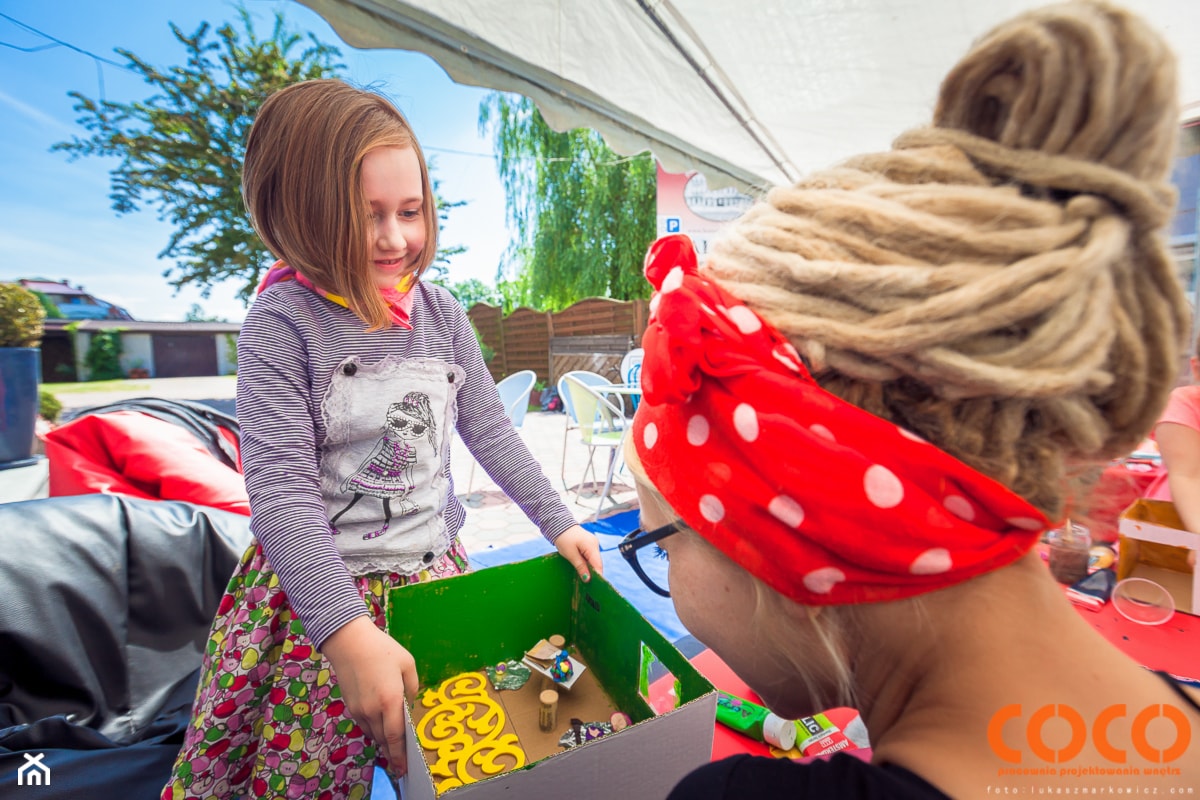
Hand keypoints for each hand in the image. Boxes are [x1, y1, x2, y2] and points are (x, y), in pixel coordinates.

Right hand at [321, 616, 418, 775]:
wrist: (349, 641)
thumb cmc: (382, 649)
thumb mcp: (407, 664)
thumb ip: (412, 689)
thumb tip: (410, 707)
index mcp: (390, 700)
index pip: (395, 736)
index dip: (400, 755)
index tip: (405, 768)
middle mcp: (373, 710)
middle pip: (384, 740)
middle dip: (393, 753)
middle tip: (402, 765)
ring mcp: (359, 709)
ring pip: (373, 734)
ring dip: (383, 742)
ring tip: (394, 747)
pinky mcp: (351, 706)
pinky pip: (365, 725)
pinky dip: (374, 730)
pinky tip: (381, 727)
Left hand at [554, 525, 603, 580]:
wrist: (559, 525)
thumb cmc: (564, 538)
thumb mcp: (570, 554)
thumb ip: (580, 566)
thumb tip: (587, 579)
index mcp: (592, 546)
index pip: (598, 564)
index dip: (597, 576)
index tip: (595, 587)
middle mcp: (595, 544)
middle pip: (597, 563)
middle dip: (593, 573)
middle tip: (588, 585)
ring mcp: (593, 544)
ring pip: (593, 560)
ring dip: (589, 568)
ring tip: (584, 578)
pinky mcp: (589, 544)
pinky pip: (590, 556)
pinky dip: (587, 563)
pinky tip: (582, 568)